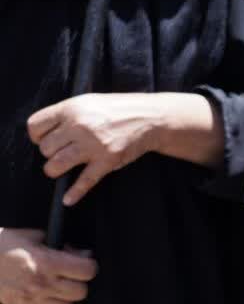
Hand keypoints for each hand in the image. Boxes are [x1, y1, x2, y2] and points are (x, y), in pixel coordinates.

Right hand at [0, 228, 96, 303]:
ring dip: (65, 300)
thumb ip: (58, 245)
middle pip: (81, 292)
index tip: (83, 263)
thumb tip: (82, 253)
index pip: (87, 271)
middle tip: (68, 276)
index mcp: (46, 262)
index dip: (88, 265)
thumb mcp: (31, 236)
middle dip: (78, 282)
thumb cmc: (1, 245)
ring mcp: (31, 300)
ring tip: (55, 290)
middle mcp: (41, 283)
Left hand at [28, 93, 175, 205]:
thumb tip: (47, 131)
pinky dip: (75, 193)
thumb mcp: (87, 102)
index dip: (36, 136)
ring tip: (60, 170)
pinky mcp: (107, 161)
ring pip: (57, 164)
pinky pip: (85, 181)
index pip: (35, 126)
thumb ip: (66, 115)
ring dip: (54, 170)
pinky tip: (68, 200)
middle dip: (49, 154)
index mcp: (70, 109)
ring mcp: (93, 145)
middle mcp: (78, 127)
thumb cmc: (118, 109)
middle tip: (60, 153)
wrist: (149, 118)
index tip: (44, 140)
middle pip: (45, 148)